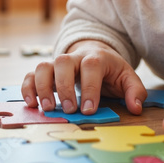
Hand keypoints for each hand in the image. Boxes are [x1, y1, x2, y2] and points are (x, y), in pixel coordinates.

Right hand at [21, 40, 146, 114]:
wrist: (94, 53)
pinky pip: (30, 75)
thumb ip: (135, 91)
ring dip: (43, 87)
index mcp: (96, 58)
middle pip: (63, 62)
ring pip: (43, 66)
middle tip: (69, 109)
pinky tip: (32, 103)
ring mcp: (57, 64)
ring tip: (48, 108)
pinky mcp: (46, 72)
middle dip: (64, 87)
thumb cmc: (110, 70)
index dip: (89, 87)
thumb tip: (136, 107)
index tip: (89, 109)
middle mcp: (74, 58)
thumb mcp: (127, 77)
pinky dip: (28, 88)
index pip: (91, 67)